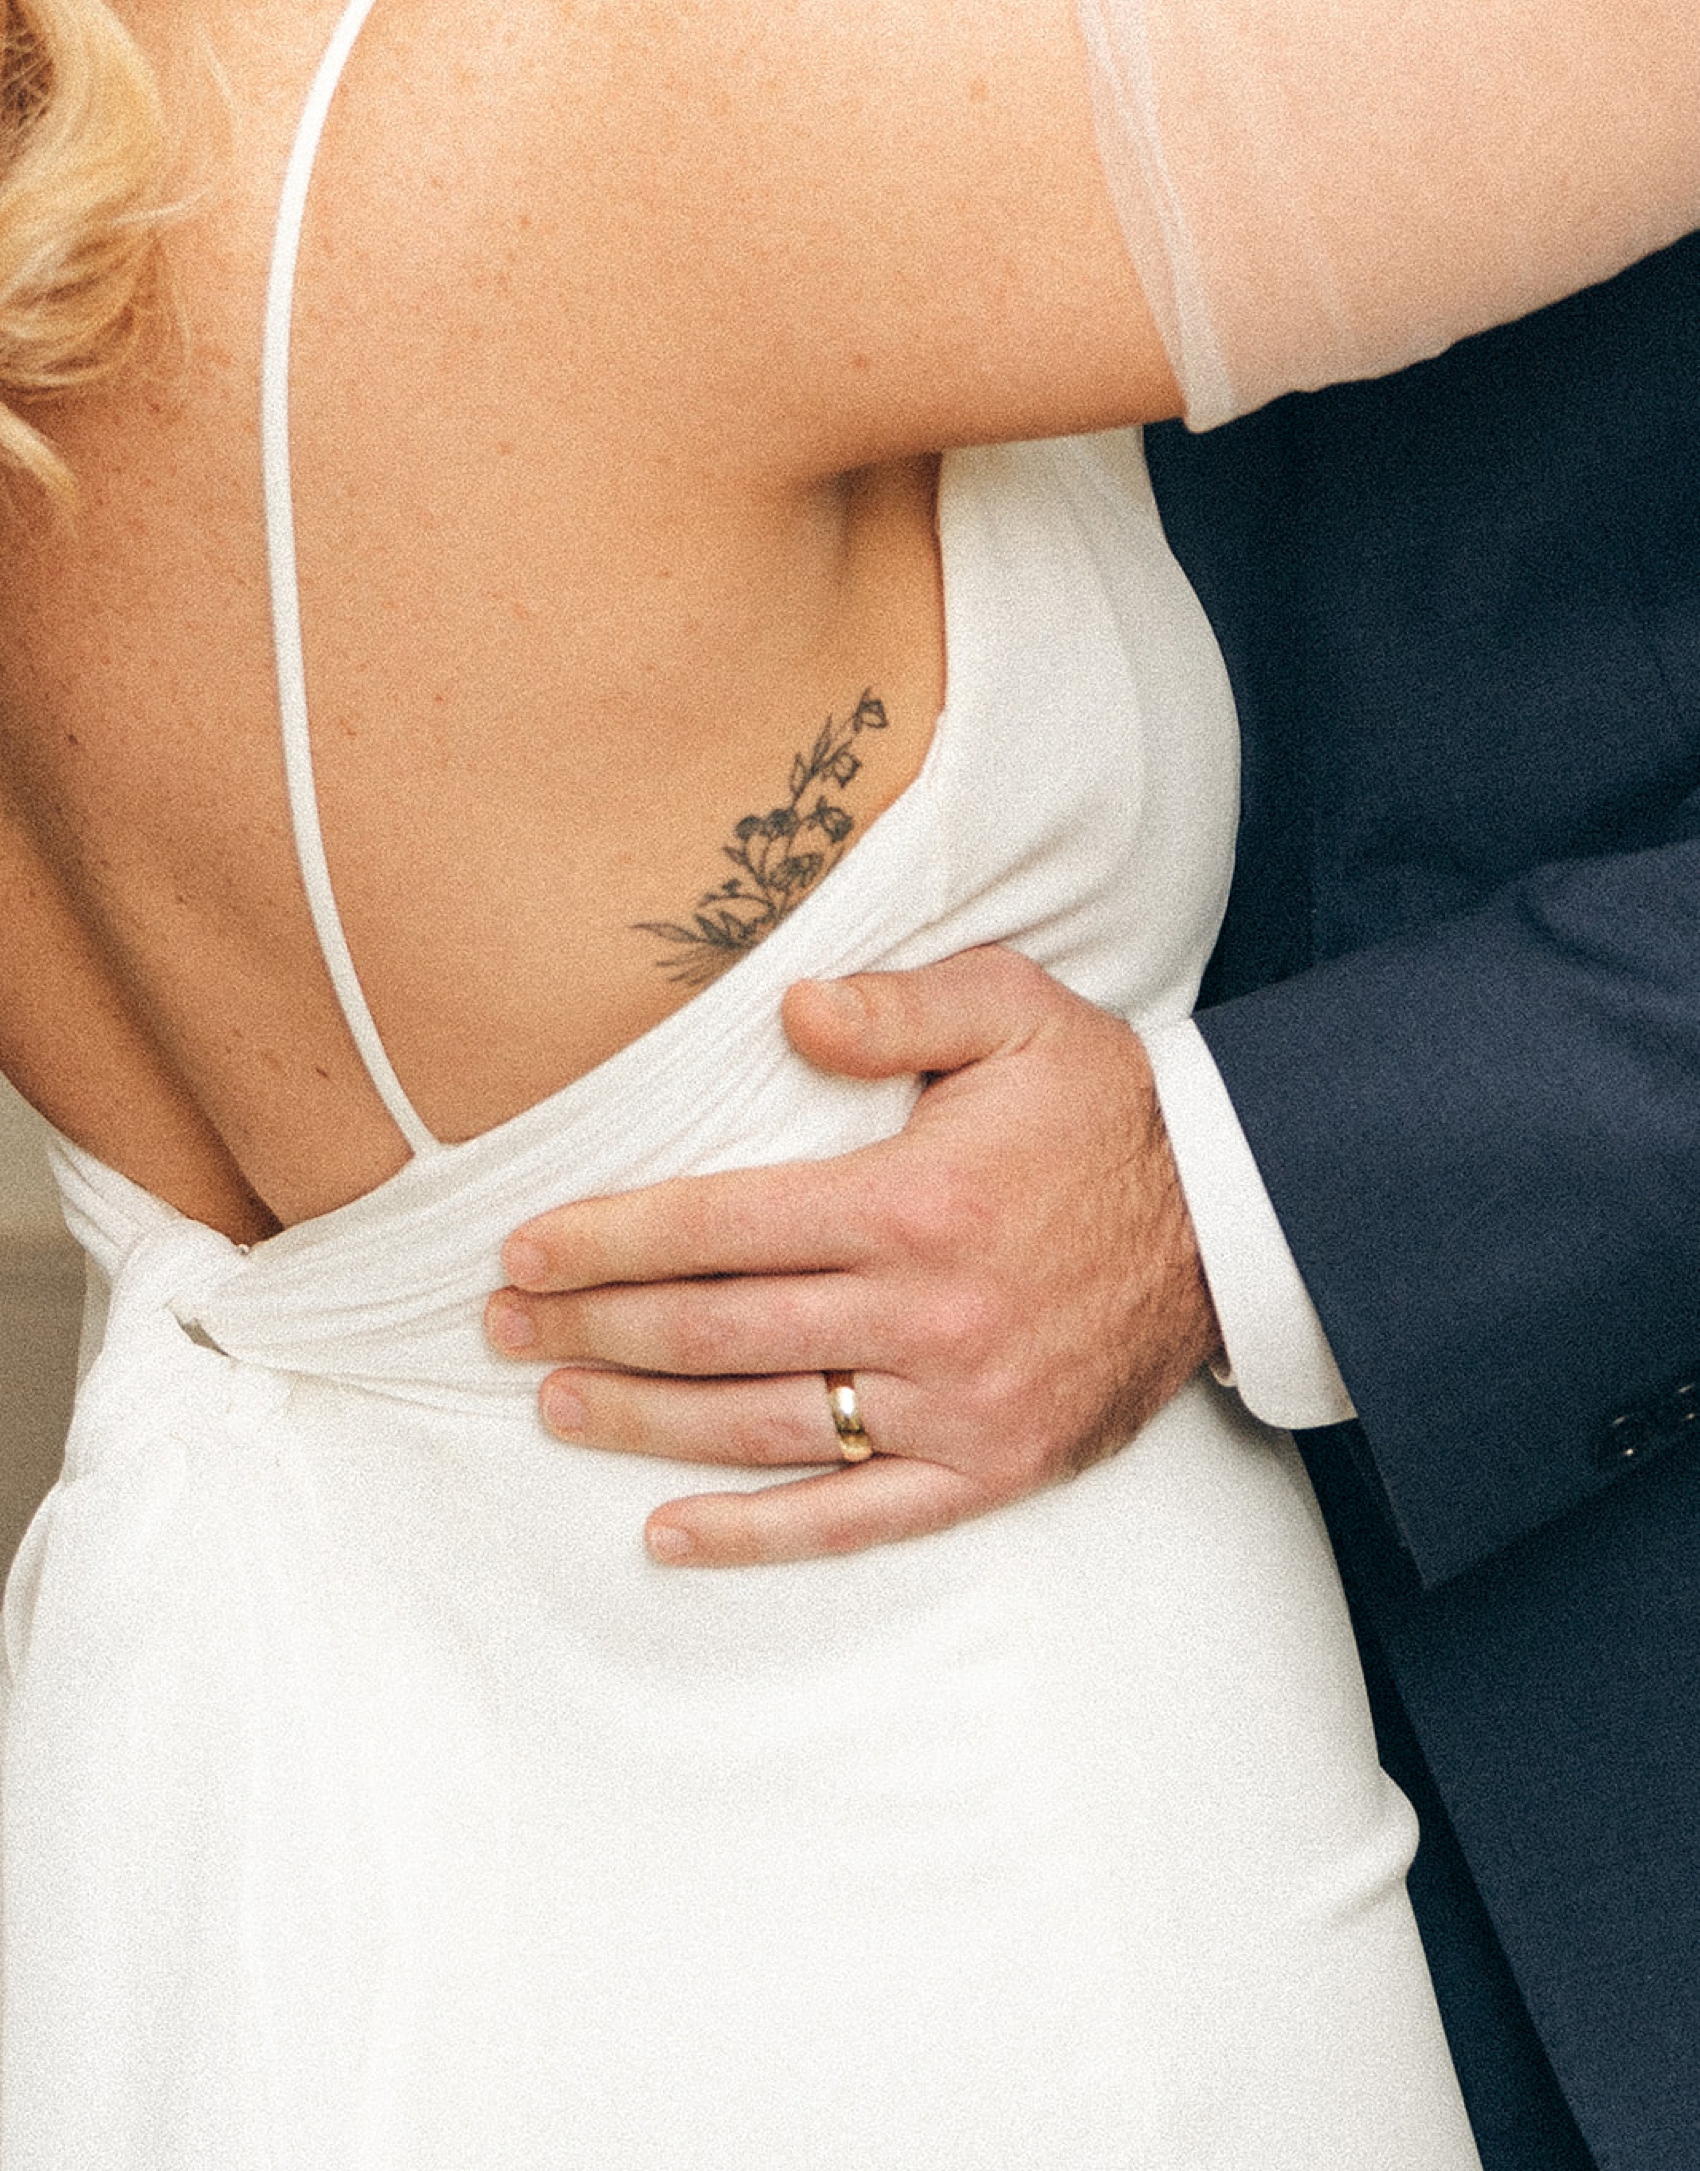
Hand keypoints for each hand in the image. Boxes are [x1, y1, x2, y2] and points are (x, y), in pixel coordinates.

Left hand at [487, 948, 1223, 1565]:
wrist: (1232, 1222)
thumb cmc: (1105, 1107)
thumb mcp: (1016, 1012)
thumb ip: (897, 1005)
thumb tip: (788, 1012)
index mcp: (913, 1200)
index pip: (718, 1225)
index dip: (608, 1239)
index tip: (525, 1248)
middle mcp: (925, 1312)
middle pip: (716, 1330)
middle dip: (593, 1325)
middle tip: (501, 1325)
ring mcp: (955, 1404)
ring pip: (762, 1425)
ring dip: (641, 1422)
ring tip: (552, 1404)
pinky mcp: (989, 1468)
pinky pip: (855, 1518)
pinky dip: (755, 1536)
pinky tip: (665, 1535)